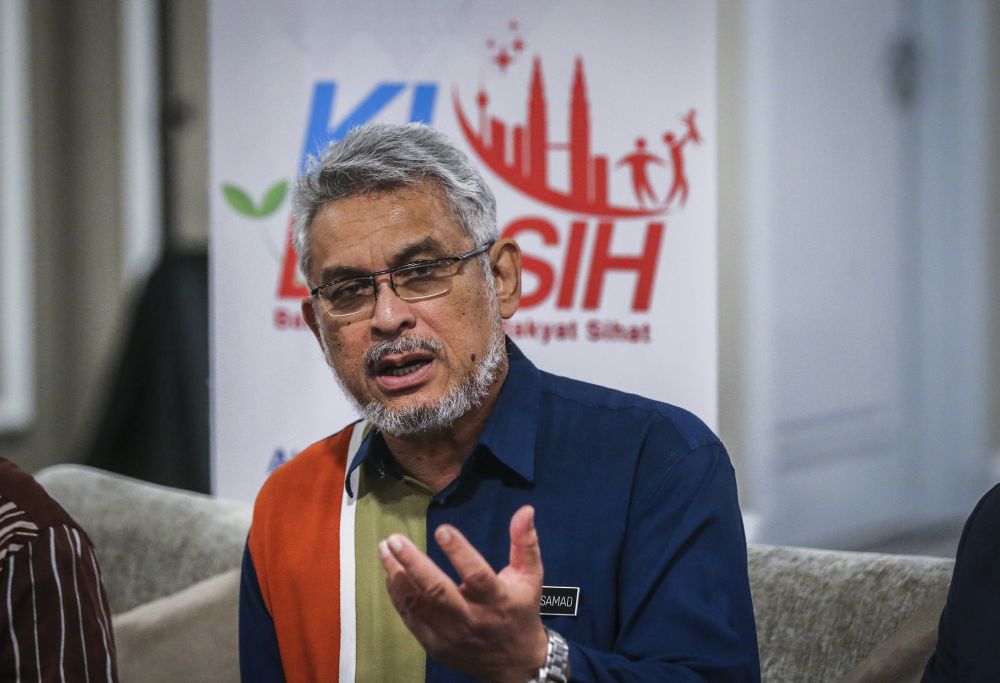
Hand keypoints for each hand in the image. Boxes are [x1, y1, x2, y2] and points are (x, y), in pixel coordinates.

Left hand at [378, 505, 548, 682]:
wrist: (515, 664)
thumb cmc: (520, 611)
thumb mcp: (530, 576)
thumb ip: (524, 542)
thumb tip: (525, 510)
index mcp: (497, 600)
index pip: (476, 575)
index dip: (459, 552)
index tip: (442, 530)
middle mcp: (471, 619)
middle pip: (437, 591)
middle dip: (413, 563)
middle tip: (395, 540)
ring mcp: (449, 634)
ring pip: (417, 603)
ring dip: (397, 575)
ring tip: (385, 549)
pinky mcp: (434, 644)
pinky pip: (410, 617)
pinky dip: (397, 593)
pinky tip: (390, 573)